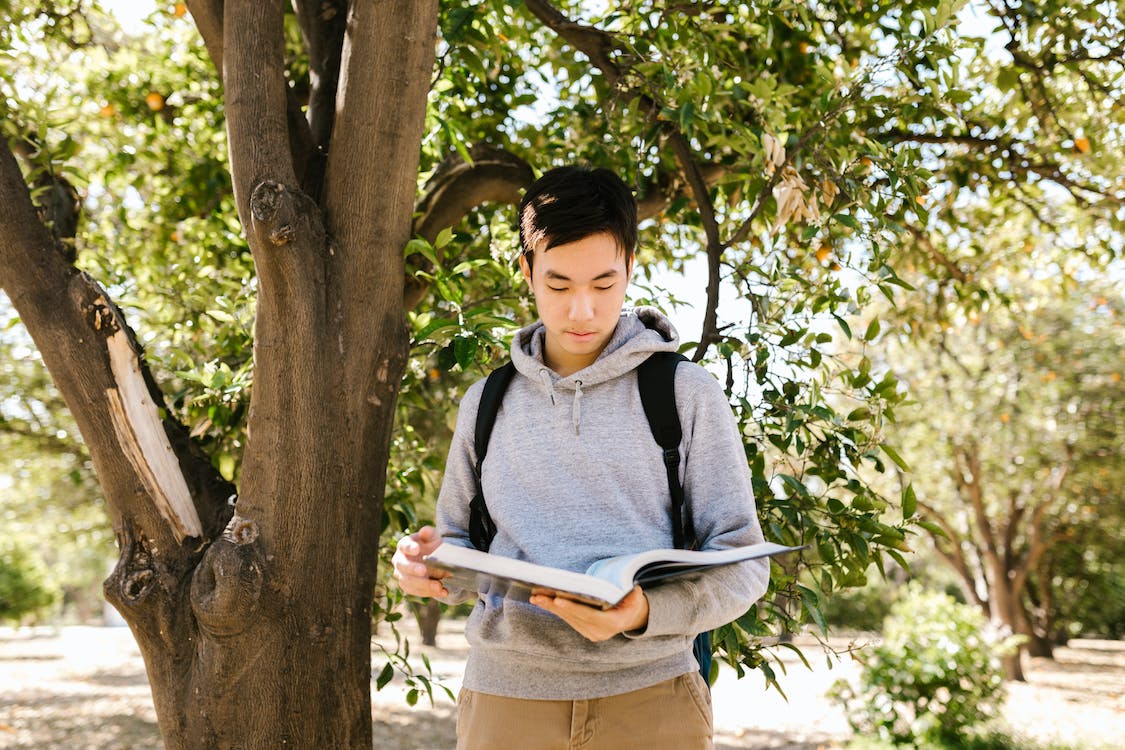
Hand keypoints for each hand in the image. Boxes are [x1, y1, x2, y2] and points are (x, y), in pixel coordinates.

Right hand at [391, 526, 448, 597]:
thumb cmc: (430, 545)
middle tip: (423, 571)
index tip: (417, 549)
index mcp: (404, 545)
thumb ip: (429, 533)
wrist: (435, 560)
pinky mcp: (409, 587)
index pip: (404, 545)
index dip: (409, 547)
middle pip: (403, 566)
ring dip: (424, 585)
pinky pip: (417, 591)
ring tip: (439, 585)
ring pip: (409, 582)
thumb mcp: (432, 537)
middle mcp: (399, 561)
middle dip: (412, 569)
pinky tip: (443, 591)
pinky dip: (430, 592)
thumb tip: (424, 531)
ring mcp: (402, 575)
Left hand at [530, 585, 648, 641]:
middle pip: (574, 617)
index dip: (573, 608)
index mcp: (612, 623)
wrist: (633, 618)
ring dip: (551, 608)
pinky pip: (569, 620)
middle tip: (537, 596)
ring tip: (535, 597)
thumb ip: (633, 596)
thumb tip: (632, 590)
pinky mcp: (585, 632)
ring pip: (568, 619)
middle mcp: (600, 632)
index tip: (558, 600)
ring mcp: (591, 634)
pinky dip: (556, 610)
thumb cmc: (633, 603)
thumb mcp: (636, 598)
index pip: (589, 615)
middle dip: (555, 606)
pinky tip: (544, 602)